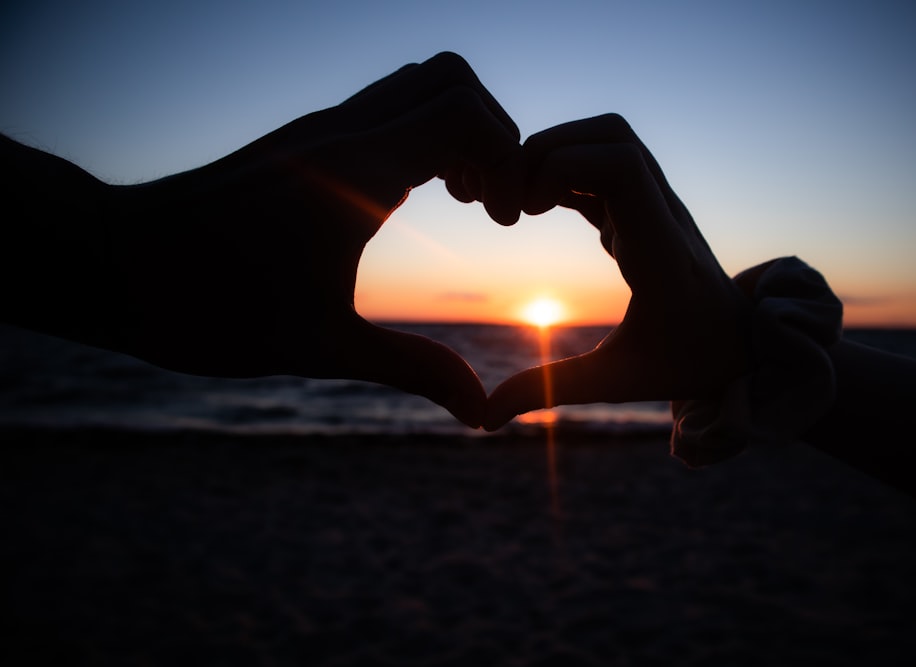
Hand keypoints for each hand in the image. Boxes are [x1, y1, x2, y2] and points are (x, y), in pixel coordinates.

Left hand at [108, 52, 521, 426]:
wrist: (112, 265)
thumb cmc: (210, 307)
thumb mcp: (323, 345)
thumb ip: (413, 369)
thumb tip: (479, 411)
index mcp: (356, 173)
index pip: (464, 113)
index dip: (508, 158)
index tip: (504, 221)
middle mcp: (341, 134)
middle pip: (448, 79)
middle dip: (490, 133)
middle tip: (489, 203)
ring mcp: (318, 131)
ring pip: (413, 85)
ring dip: (454, 131)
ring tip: (460, 198)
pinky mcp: (301, 143)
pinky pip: (380, 109)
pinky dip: (417, 137)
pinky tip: (411, 198)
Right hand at [485, 114, 751, 429]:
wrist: (745, 348)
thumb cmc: (687, 364)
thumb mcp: (617, 380)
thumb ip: (551, 391)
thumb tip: (485, 416)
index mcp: (660, 250)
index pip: (621, 166)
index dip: (562, 165)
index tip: (526, 209)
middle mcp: (664, 214)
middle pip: (612, 135)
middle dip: (550, 149)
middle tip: (513, 199)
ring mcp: (659, 204)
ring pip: (610, 139)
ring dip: (558, 153)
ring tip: (522, 202)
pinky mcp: (649, 206)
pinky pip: (606, 162)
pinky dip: (566, 169)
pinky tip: (539, 206)